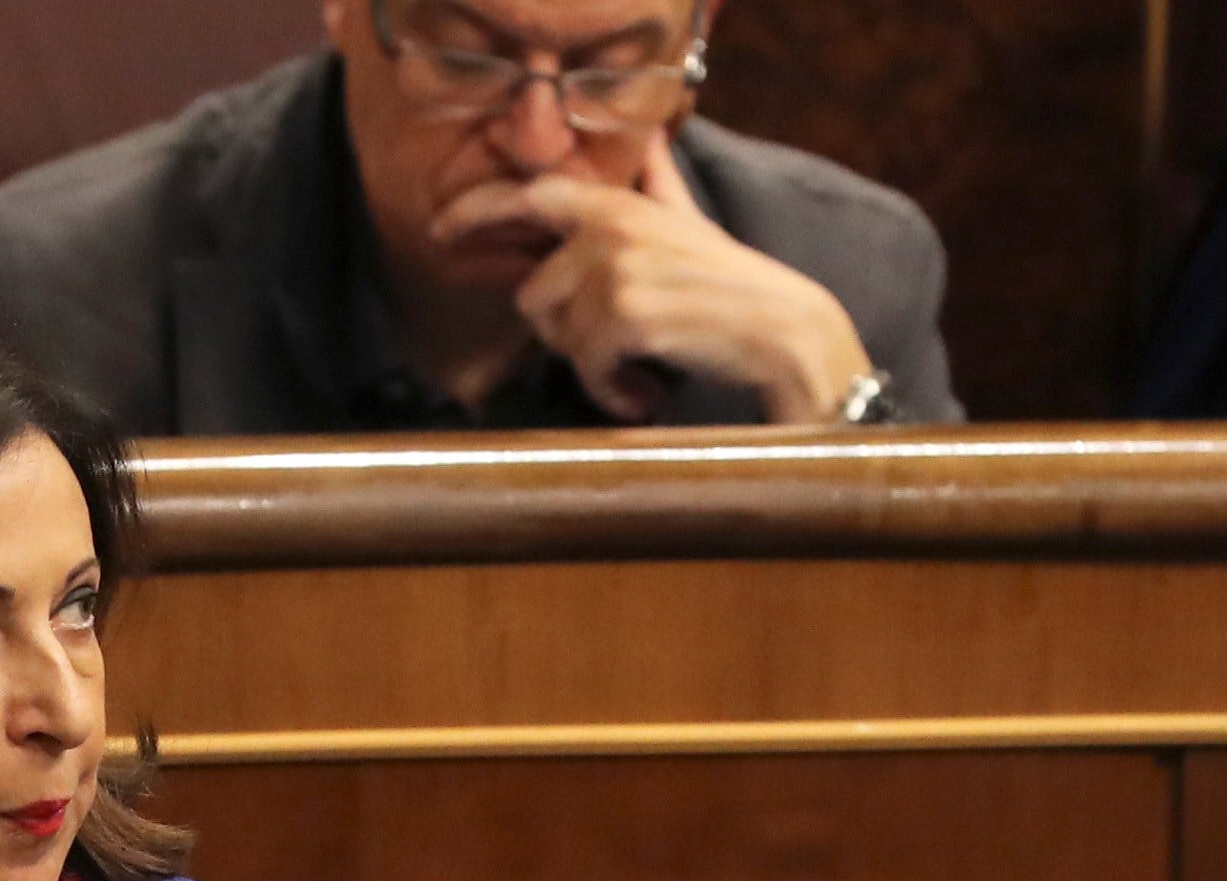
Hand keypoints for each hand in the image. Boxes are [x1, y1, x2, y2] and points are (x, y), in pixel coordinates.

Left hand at [431, 138, 870, 423]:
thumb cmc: (734, 286)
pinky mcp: (625, 317)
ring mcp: (615, 272)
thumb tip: (650, 141)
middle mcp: (609, 230)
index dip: (477, 211)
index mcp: (618, 204)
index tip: (441, 231)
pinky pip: (587, 367)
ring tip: (638, 369)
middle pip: (533, 293)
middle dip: (566, 331)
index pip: (531, 194)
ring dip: (594, 366)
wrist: (785, 331)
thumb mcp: (689, 220)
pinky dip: (614, 390)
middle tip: (614, 348)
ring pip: (558, 335)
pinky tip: (646, 392)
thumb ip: (656, 186)